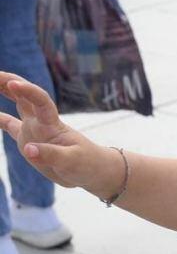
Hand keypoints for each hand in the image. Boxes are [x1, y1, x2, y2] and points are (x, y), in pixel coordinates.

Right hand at [0, 72, 111, 192]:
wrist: (91, 172)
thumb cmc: (86, 164)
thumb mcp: (72, 162)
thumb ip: (51, 155)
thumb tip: (28, 149)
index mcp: (53, 124)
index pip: (41, 101)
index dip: (28, 91)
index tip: (13, 84)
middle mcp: (41, 123)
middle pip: (25, 96)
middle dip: (10, 82)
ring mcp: (34, 130)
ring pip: (18, 105)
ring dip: (5, 91)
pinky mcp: (29, 140)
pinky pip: (10, 126)